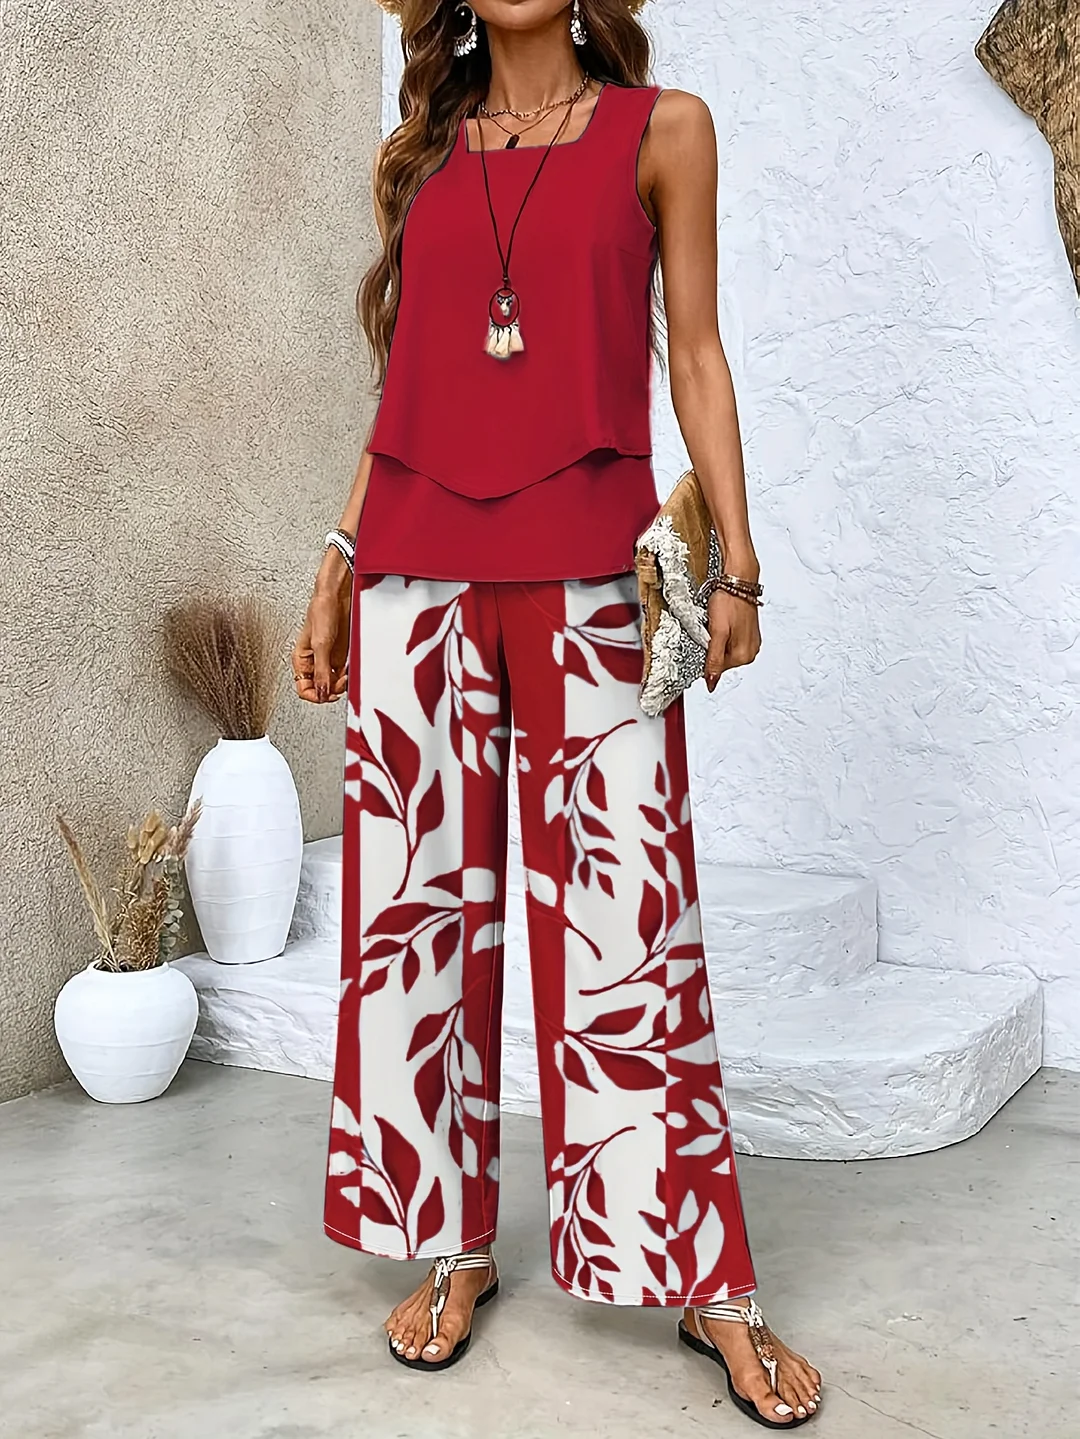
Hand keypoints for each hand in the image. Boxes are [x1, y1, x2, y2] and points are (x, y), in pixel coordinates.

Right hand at [293, 553, 351, 703]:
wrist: (337, 596)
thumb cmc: (322, 611)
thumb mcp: (320, 644)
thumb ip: (321, 671)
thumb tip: (321, 693)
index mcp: (301, 660)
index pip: (303, 688)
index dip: (314, 695)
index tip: (327, 695)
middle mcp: (313, 661)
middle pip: (319, 688)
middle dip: (330, 689)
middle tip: (340, 683)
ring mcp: (327, 658)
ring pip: (332, 682)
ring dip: (340, 683)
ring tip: (346, 676)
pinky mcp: (340, 654)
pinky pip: (342, 673)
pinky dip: (347, 676)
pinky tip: (350, 671)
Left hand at [704, 589, 760, 691]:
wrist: (738, 581)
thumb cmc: (729, 601)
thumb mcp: (717, 632)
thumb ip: (713, 660)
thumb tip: (711, 682)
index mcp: (743, 656)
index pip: (716, 669)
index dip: (705, 655)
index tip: (704, 639)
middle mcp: (750, 652)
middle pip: (721, 661)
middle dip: (711, 648)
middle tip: (711, 629)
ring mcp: (751, 643)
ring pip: (724, 650)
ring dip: (717, 640)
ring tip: (717, 623)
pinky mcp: (748, 633)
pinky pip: (729, 641)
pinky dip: (723, 634)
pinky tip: (722, 622)